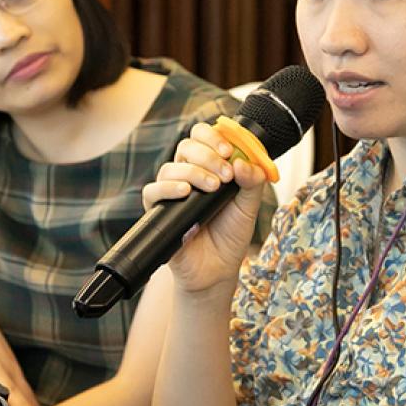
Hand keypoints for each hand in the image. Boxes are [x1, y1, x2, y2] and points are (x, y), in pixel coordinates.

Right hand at [141, 122, 267, 294]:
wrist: (218, 269)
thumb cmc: (231, 234)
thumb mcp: (249, 206)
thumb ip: (252, 181)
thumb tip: (243, 162)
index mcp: (209, 167)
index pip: (203, 136)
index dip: (213, 137)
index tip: (229, 151)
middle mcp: (188, 174)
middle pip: (186, 146)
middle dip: (207, 155)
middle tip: (225, 175)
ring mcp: (172, 192)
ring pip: (170, 166)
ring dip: (194, 172)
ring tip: (213, 188)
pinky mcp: (159, 210)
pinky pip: (153, 191)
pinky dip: (168, 187)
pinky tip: (185, 192)